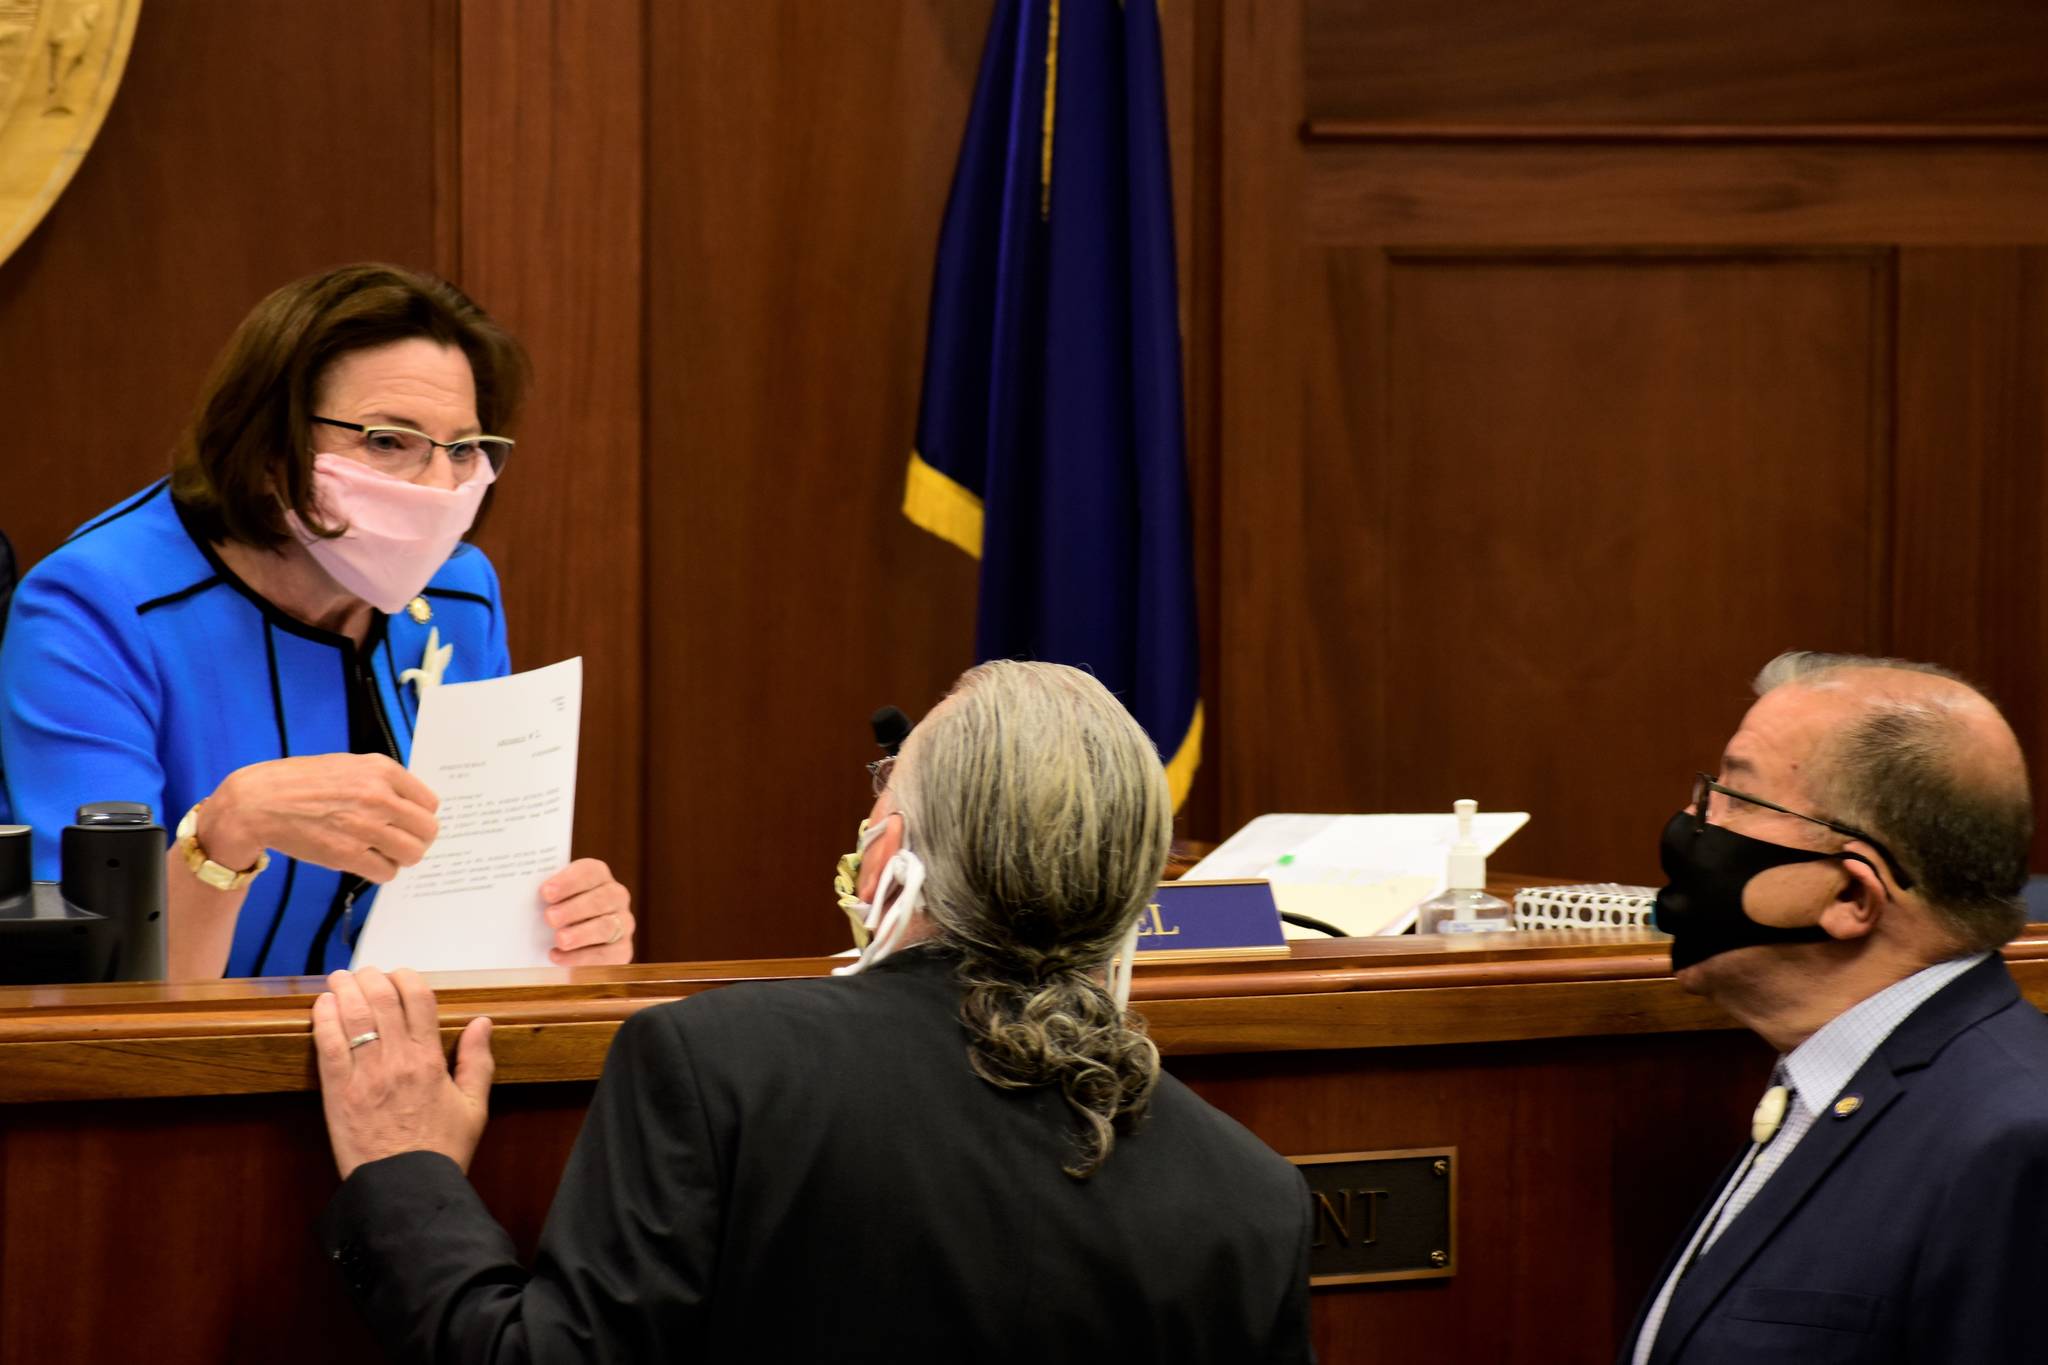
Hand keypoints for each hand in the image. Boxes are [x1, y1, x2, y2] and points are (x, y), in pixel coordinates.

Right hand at [205, 754, 438, 882]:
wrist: (258, 802)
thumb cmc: (303, 783)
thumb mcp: (349, 765)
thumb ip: (383, 781)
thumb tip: (413, 806)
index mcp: (382, 770)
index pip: (429, 803)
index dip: (419, 816)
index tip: (407, 822)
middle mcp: (378, 796)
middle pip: (427, 830)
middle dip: (416, 839)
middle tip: (399, 842)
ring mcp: (363, 826)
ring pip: (412, 854)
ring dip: (401, 857)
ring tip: (383, 852)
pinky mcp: (346, 854)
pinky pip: (386, 872)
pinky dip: (381, 871)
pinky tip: (366, 861)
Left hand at [311, 967, 492, 1179]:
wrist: (406, 1189)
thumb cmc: (441, 1151)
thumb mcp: (475, 1107)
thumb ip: (478, 1061)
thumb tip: (481, 1024)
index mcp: (431, 1060)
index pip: (418, 998)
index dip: (407, 978)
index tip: (400, 976)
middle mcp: (398, 1060)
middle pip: (382, 998)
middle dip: (371, 977)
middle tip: (364, 973)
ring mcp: (365, 1075)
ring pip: (352, 1014)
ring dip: (344, 989)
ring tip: (340, 979)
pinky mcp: (338, 1092)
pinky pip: (328, 1045)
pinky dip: (324, 1019)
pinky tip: (323, 1006)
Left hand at [542, 858, 634, 965]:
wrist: (570, 945)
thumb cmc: (555, 915)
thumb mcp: (550, 901)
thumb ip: (543, 897)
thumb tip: (518, 896)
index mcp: (598, 876)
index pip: (590, 872)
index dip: (569, 881)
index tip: (546, 892)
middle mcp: (616, 896)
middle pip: (602, 898)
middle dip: (575, 908)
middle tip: (550, 917)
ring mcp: (623, 923)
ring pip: (606, 926)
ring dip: (581, 933)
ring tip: (559, 939)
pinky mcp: (622, 950)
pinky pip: (606, 954)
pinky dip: (581, 957)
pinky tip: (558, 956)